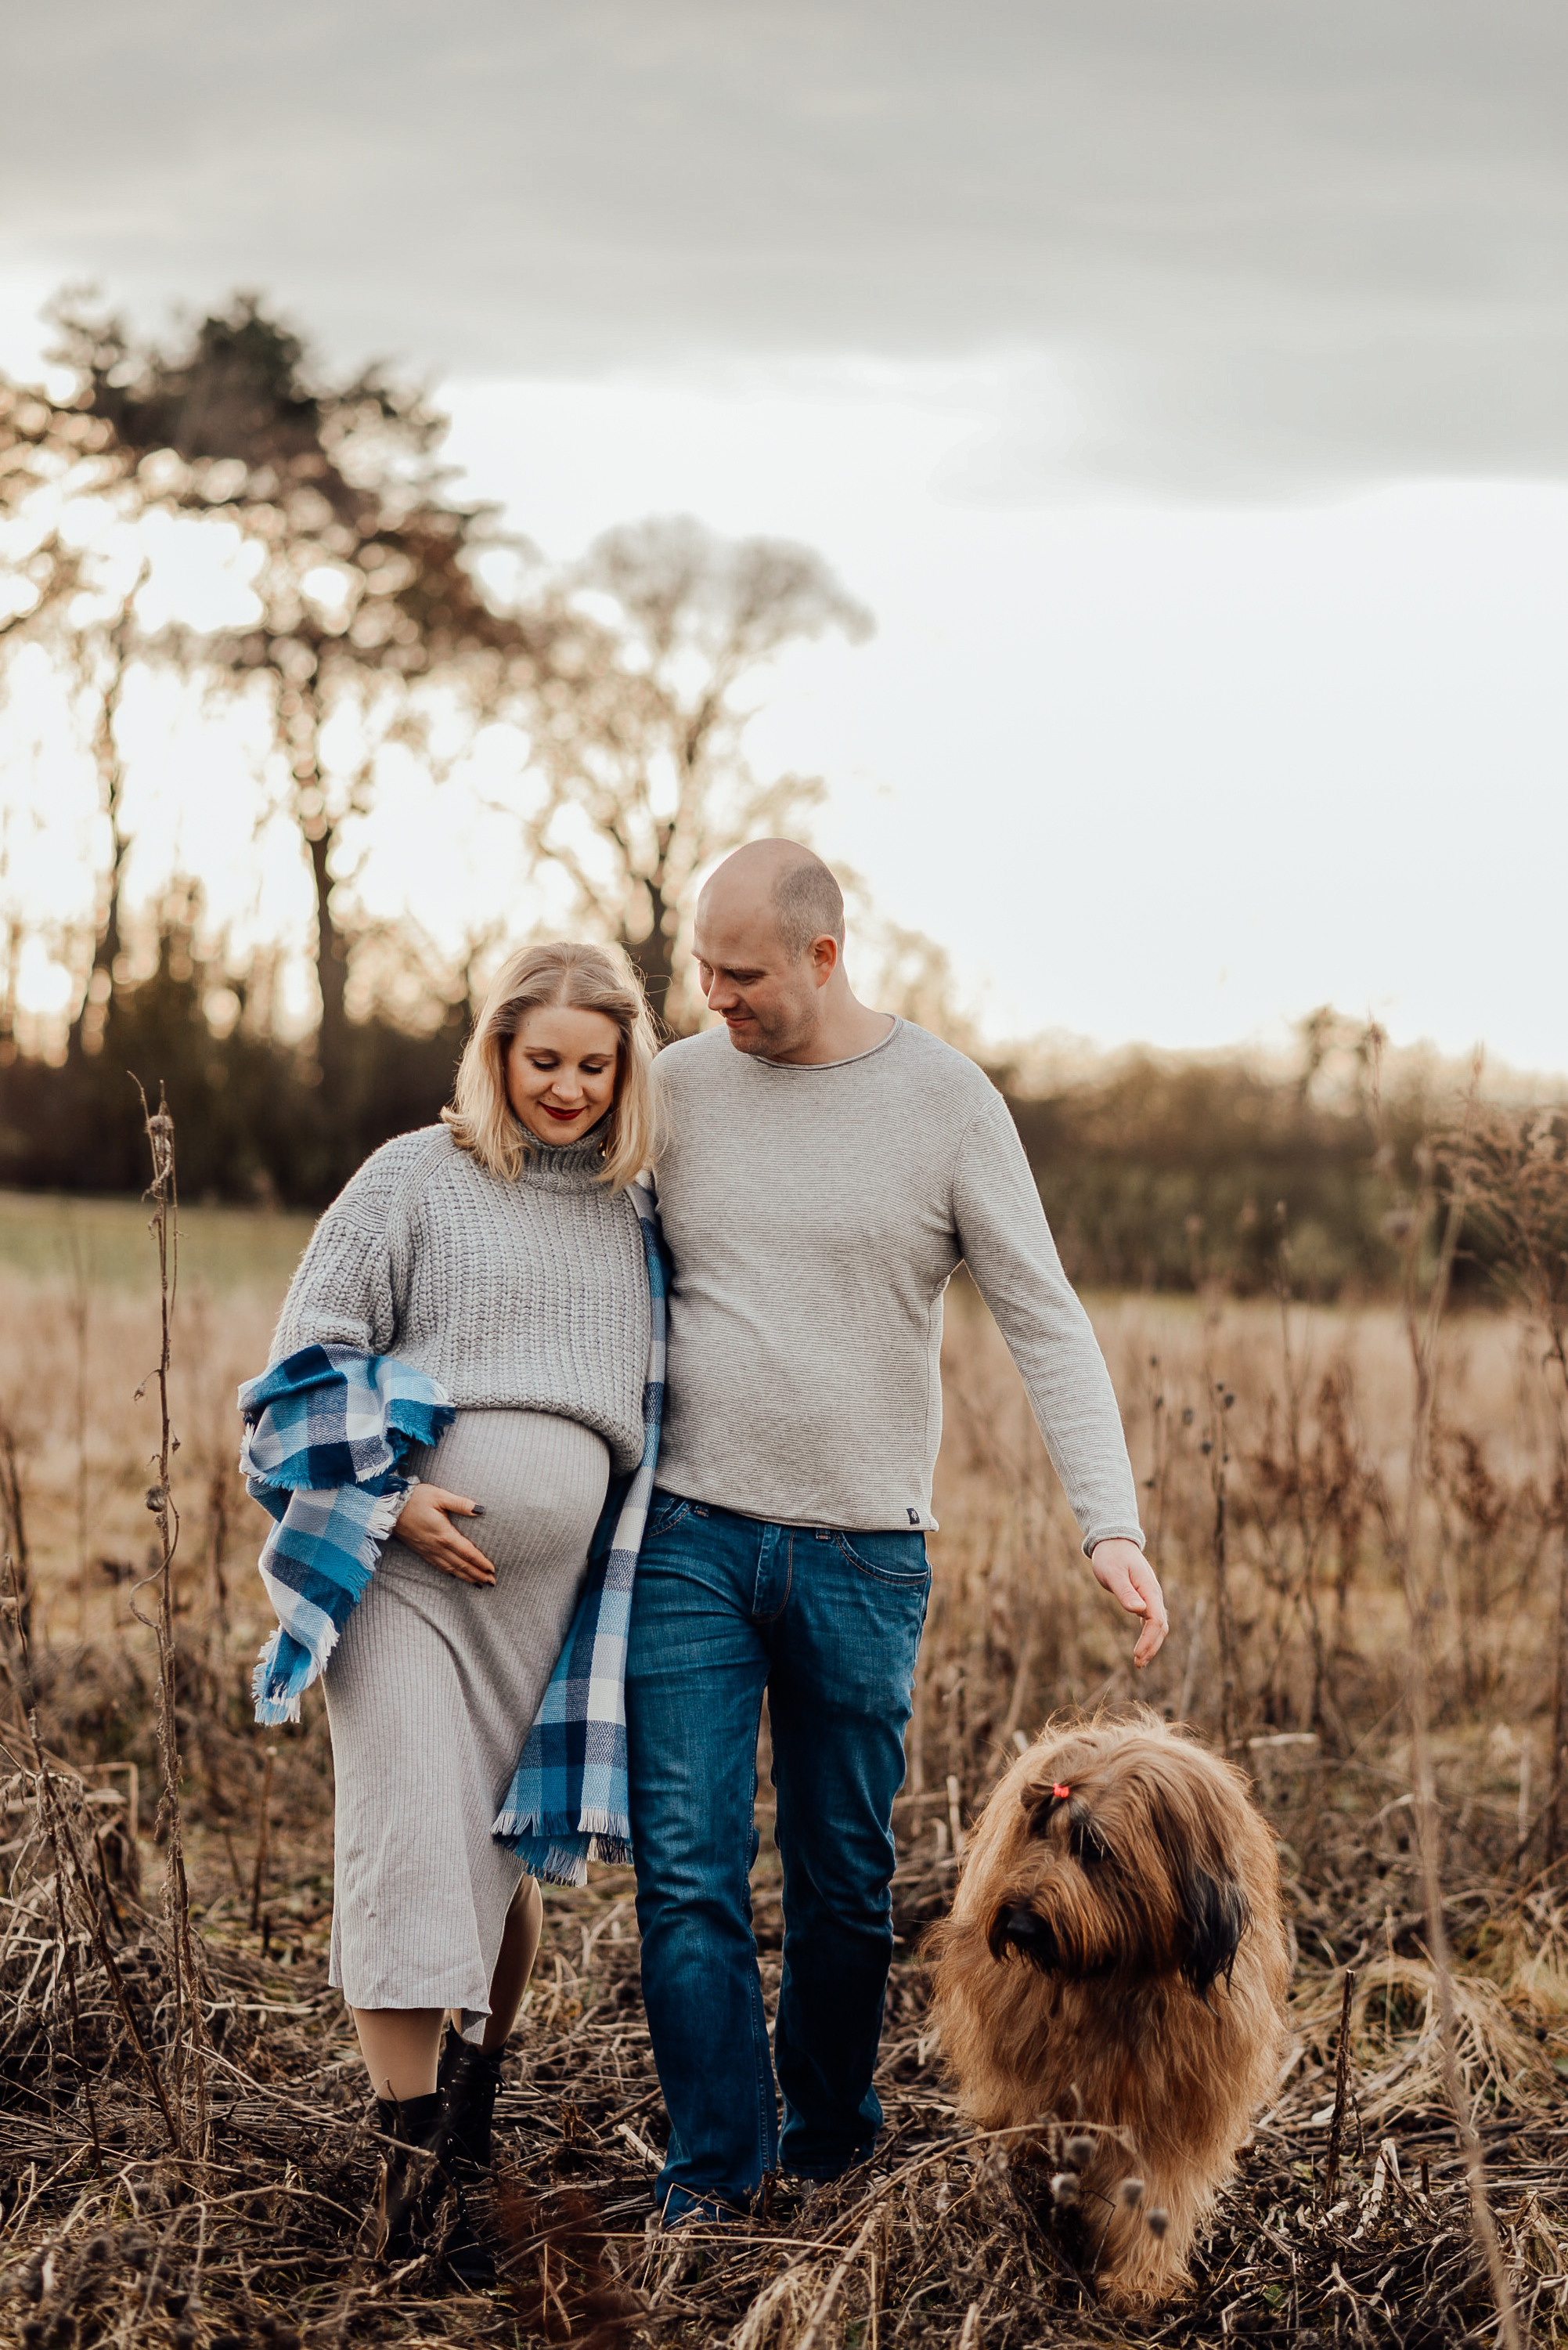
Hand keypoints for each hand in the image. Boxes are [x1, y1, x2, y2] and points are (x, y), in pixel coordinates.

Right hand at [394, 1485, 494, 1586]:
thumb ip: (461, 1504)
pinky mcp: (421, 1551)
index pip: (467, 1553)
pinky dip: (450, 1573)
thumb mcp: (439, 1496)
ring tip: (479, 1583)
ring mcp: (428, 1551)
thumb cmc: (416, 1498)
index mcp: (444, 1534)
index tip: (493, 1569)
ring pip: (450, 1569)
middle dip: (477, 1574)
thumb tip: (480, 1510)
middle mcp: (437, 1546)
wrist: (390, 1507)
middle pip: (461, 1564)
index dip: (481, 1562)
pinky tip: (456, 1576)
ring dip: (466, 1577)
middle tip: (492, 1582)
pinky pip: (438, 1566)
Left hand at [1090, 1538, 1168, 1669]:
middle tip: (1138, 1664)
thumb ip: (1125, 1592)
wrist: (1113, 1541)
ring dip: (1151, 1643)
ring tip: (1140, 1661)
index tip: (1137, 1655)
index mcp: (1150, 1590)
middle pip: (1160, 1626)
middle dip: (1151, 1646)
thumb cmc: (1111, 1557)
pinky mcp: (1144, 1598)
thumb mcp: (1114, 1573)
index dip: (1148, 1640)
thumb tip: (1139, 1611)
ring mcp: (1150, 1596)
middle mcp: (1154, 1594)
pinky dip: (1148, 1635)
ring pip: (1157, 1625)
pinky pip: (1151, 1620)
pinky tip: (1141, 1647)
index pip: (1156, 1621)